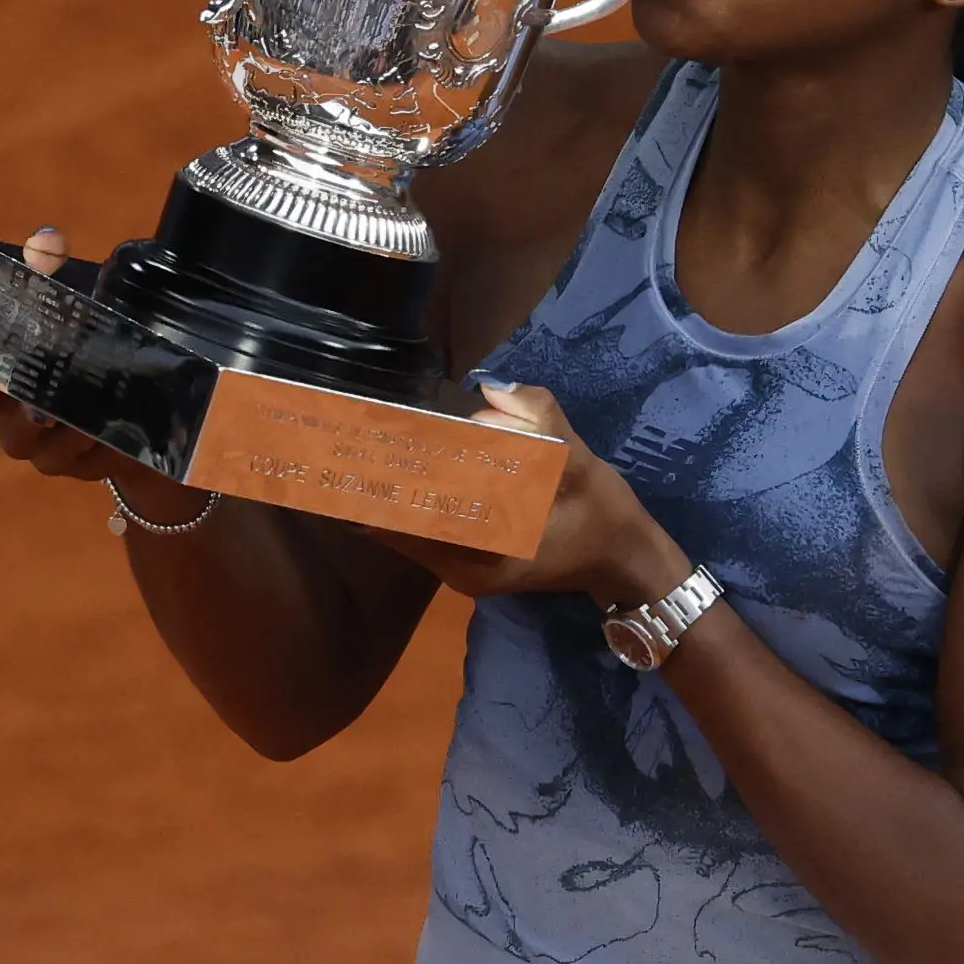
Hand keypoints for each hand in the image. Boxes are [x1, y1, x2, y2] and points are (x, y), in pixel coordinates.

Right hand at [0, 228, 210, 522]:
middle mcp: (23, 430)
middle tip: (42, 409)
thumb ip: (52, 272)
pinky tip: (118, 434)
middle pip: (16, 433)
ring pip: (57, 453)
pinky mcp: (94, 468)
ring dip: (73, 436)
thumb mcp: (70, 308)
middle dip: (27, 419)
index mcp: (5, 392)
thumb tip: (46, 238)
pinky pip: (97, 464)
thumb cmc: (82, 350)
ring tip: (89, 420)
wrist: (134, 406)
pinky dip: (106, 450)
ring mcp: (58, 455)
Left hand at [364, 381, 689, 610]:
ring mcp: (462, 572)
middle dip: (371, 487)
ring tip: (352, 451)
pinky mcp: (466, 565)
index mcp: (487, 554)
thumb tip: (491, 391)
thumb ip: (539, 420)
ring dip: (384, 495)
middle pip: (398, 528)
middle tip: (339, 442)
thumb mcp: (580, 463)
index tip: (350, 453)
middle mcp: (463, 571)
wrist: (624, 561)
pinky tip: (389, 472)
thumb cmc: (604, 517)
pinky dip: (406, 505)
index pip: (411, 521)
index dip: (377, 489)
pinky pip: (421, 534)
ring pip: (405, 532)